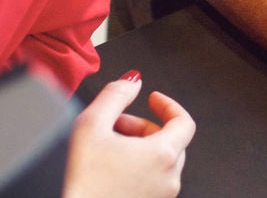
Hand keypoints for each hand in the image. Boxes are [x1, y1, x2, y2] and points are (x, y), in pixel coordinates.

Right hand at [65, 72, 194, 197]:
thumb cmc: (82, 184)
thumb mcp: (91, 125)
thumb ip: (115, 95)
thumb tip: (132, 81)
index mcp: (163, 155)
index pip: (184, 120)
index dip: (168, 105)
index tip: (152, 99)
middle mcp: (168, 178)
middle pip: (168, 141)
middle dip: (142, 126)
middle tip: (115, 125)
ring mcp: (160, 197)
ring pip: (158, 163)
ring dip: (138, 148)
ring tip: (107, 148)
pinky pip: (151, 182)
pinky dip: (136, 169)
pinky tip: (109, 170)